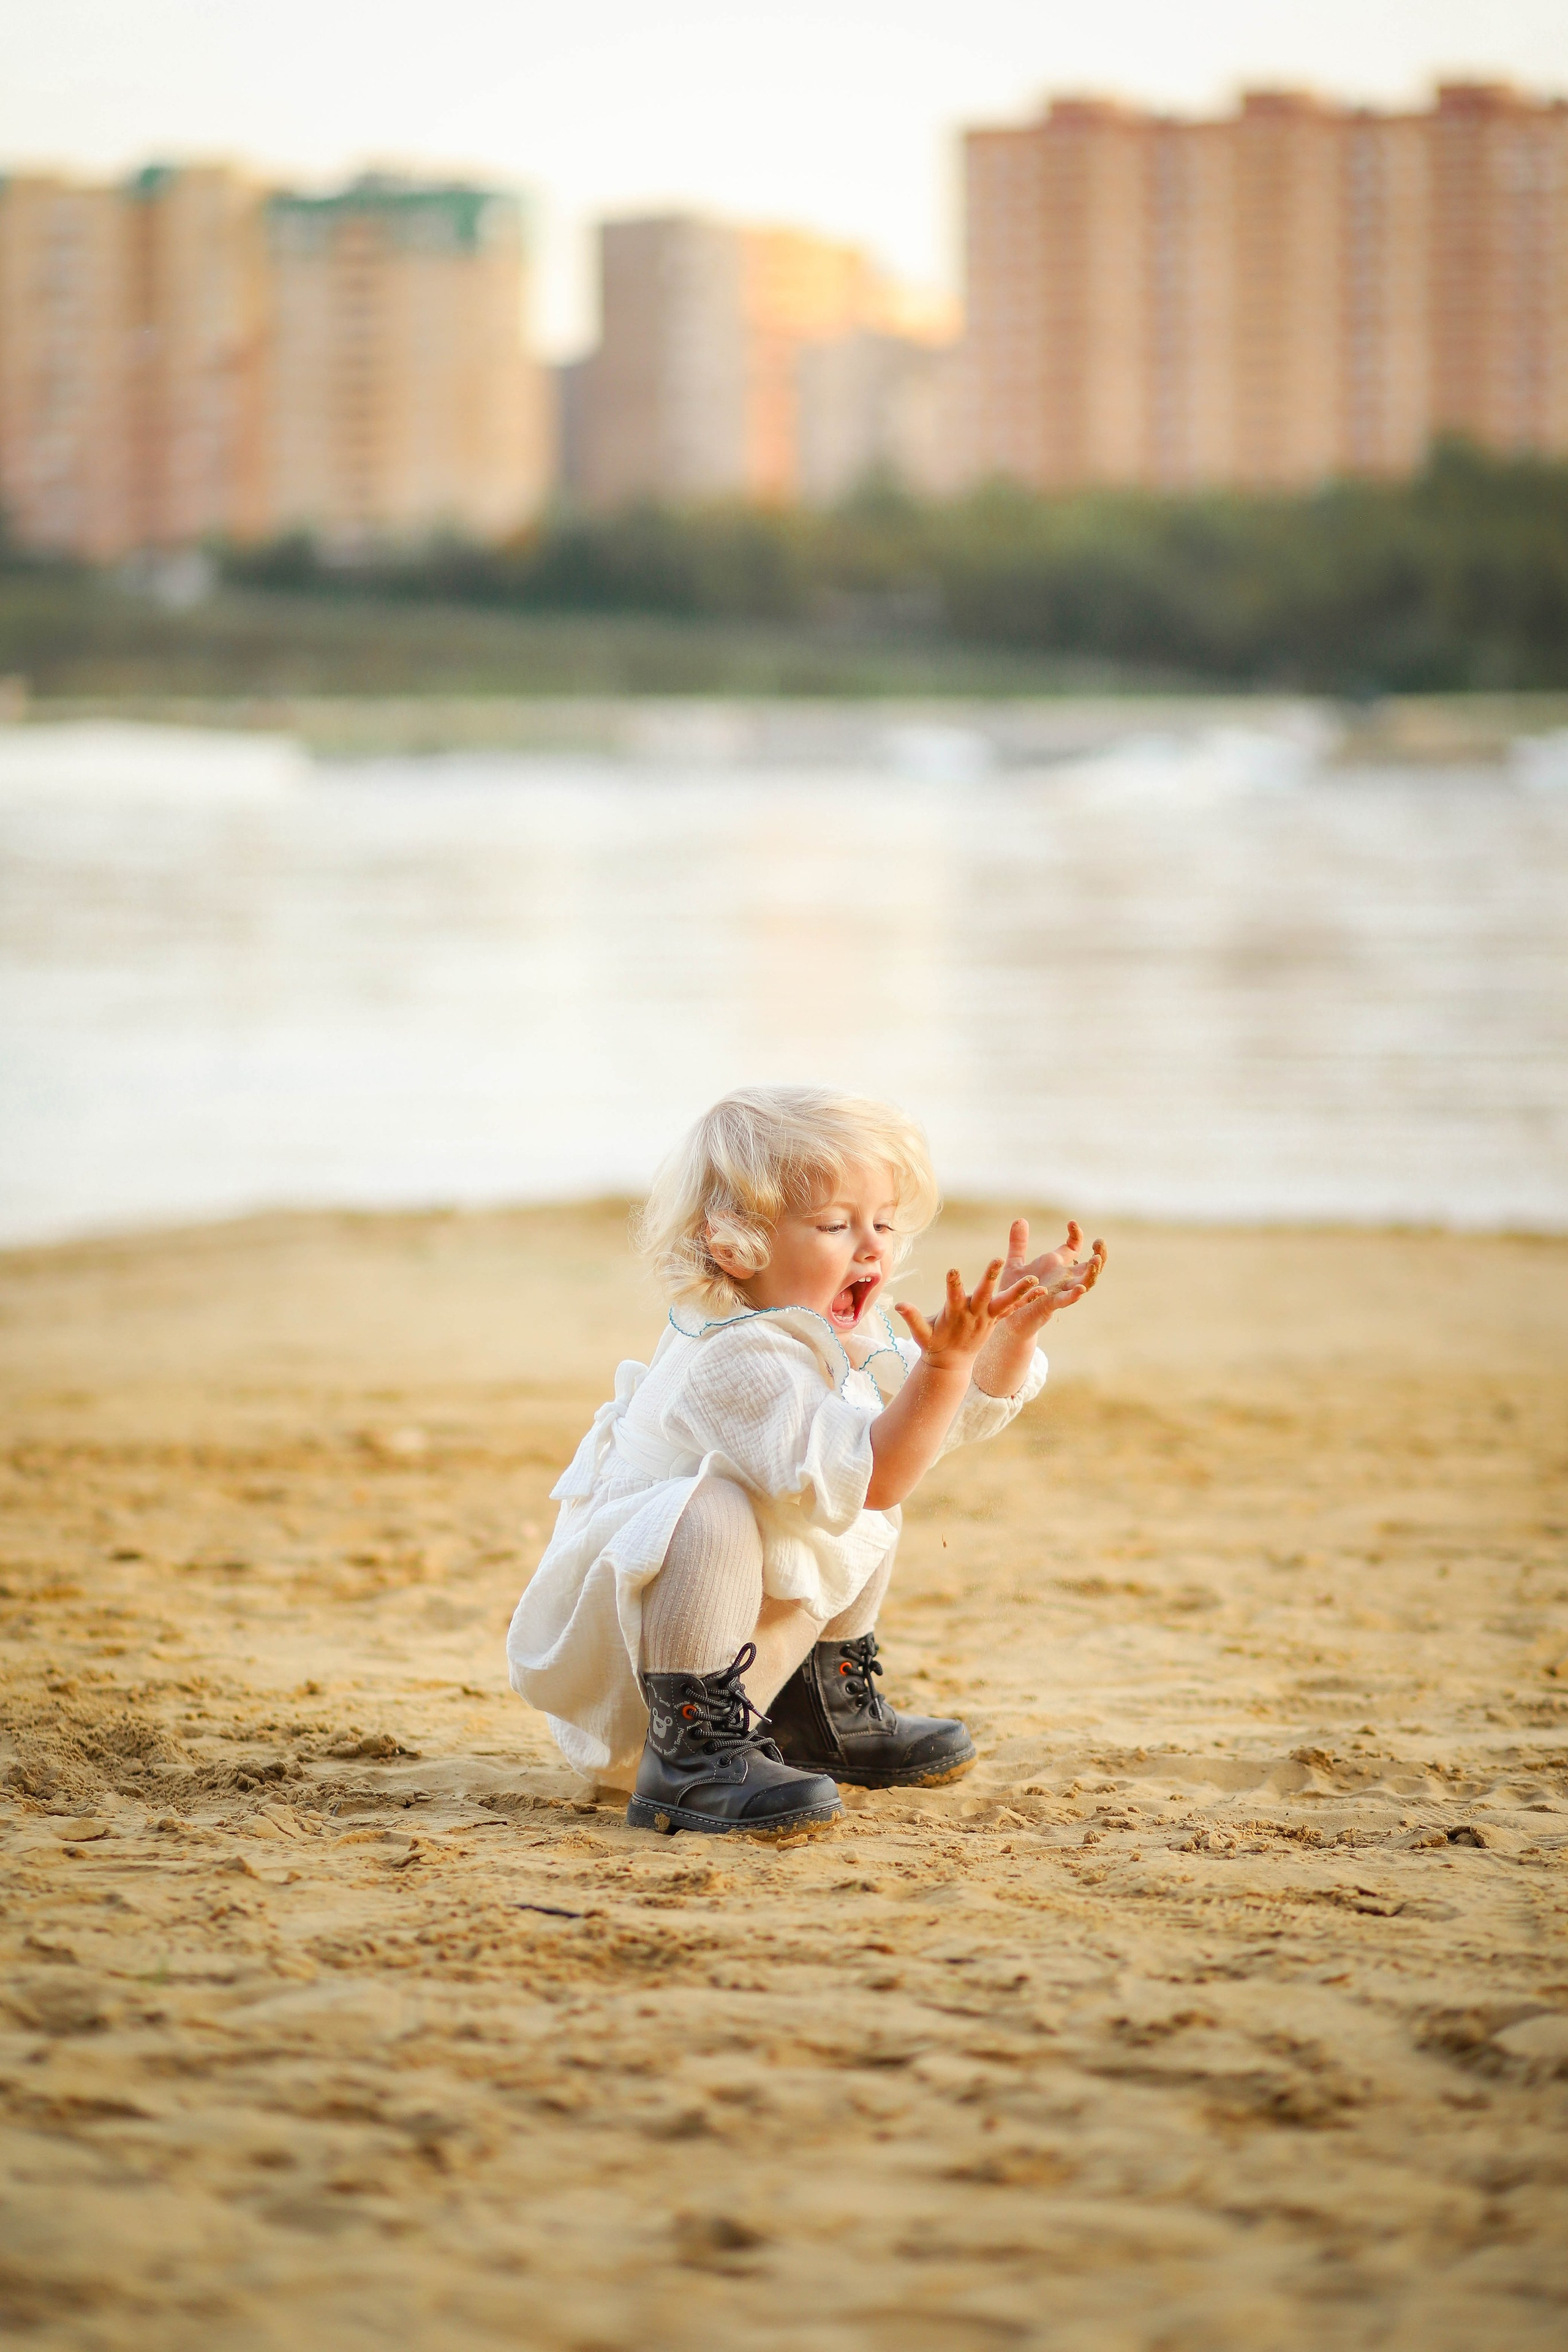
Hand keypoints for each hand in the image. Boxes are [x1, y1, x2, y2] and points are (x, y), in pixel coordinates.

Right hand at [893, 1259, 1042, 1372]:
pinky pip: (1013, 1309)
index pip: (952, 1297)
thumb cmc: (933, 1345)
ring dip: (1019, 1290)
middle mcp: (974, 1316)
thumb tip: (897, 1305)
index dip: (953, 1284)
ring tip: (1034, 1277)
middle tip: (998, 1258)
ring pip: (1005, 1302)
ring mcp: (987, 1319)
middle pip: (983, 1294)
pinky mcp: (995, 1321)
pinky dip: (1026, 1300)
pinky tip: (1042, 1290)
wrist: (951, 1365)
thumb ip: (912, 1318)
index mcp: (955, 1315)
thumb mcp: (920, 1334)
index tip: (952, 1269)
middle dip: (990, 1277)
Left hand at [994, 1219, 1105, 1337]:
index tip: (1071, 1223)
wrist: (1007, 1317)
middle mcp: (1062, 1279)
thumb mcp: (1015, 1263)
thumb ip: (1018, 1243)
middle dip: (1100, 1255)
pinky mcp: (1051, 1305)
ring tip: (1096, 1260)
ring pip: (1084, 1283)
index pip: (1074, 1248)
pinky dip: (1074, 1295)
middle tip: (1100, 1242)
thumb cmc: (1014, 1291)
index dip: (1076, 1235)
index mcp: (1056, 1266)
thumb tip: (1020, 1219)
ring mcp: (1060, 1292)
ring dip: (1092, 1273)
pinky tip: (1080, 1288)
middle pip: (1089, 1267)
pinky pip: (1066, 1300)